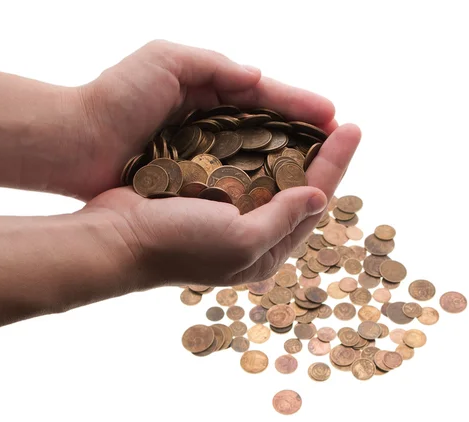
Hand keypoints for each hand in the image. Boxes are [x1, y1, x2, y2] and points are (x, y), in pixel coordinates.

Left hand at [70, 40, 339, 199]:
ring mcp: (200, 153)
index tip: (333, 116)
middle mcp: (209, 121)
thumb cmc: (114, 97)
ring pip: (254, 156)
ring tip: (320, 169)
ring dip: (287, 161)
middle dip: (303, 134)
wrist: (72, 143)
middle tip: (340, 143)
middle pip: (267, 127)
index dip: (299, 104)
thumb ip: (213, 65)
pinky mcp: (186, 179)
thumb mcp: (164, 60)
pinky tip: (278, 192)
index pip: (264, 96)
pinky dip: (255, 184)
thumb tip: (258, 77)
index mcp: (207, 90)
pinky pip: (230, 181)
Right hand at [83, 124, 360, 288]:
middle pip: (297, 191)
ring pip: (271, 178)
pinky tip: (270, 130)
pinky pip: (243, 169)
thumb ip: (282, 220)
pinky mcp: (207, 195)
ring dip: (292, 151)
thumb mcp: (240, 241)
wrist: (117, 238)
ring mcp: (229, 214)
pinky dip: (259, 150)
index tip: (352, 129)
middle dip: (321, 159)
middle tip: (340, 124)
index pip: (312, 204)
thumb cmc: (178, 245)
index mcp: (265, 251)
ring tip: (312, 123)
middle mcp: (252, 234)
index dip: (335, 166)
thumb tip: (319, 196)